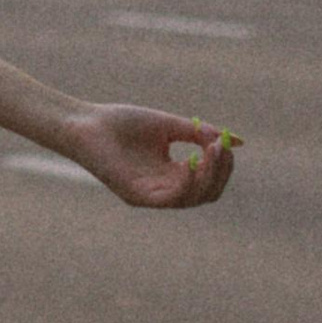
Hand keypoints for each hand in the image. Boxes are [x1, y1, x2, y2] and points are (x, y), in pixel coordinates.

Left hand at [60, 104, 238, 208]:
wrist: (85, 123)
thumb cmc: (120, 123)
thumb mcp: (168, 125)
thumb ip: (199, 134)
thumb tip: (236, 141)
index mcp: (172, 174)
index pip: (208, 180)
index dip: (222, 165)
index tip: (226, 143)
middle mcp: (164, 189)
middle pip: (207, 194)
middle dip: (220, 173)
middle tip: (221, 149)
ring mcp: (151, 195)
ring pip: (193, 199)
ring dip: (207, 176)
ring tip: (209, 151)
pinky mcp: (138, 197)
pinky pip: (171, 199)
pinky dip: (186, 184)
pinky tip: (190, 163)